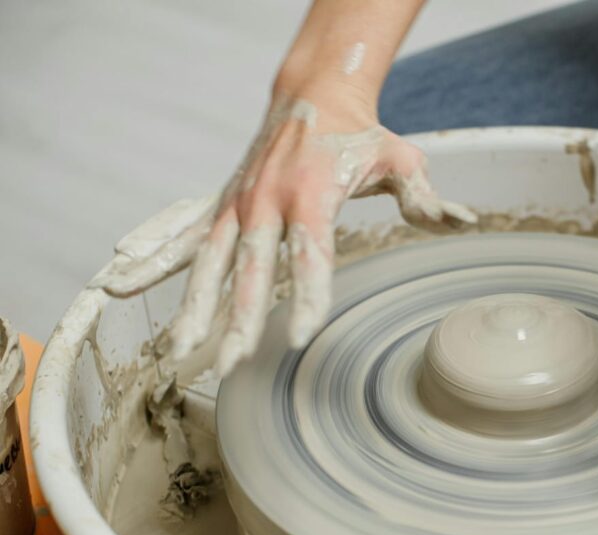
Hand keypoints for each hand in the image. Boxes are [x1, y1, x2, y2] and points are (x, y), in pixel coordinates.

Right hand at [94, 91, 474, 375]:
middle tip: (232, 364)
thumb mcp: (402, 160)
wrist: (313, 96)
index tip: (302, 336)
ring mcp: (238, 202)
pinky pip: (182, 236)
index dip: (308, 296)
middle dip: (242, 320)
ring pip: (209, 262)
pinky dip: (152, 259)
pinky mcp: (224, 204)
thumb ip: (426, 198)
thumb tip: (465, 221)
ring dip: (193, 307)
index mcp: (311, 193)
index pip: (310, 255)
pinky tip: (121, 284)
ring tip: (177, 351)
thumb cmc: (362, 135)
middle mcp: (266, 200)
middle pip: (252, 269)